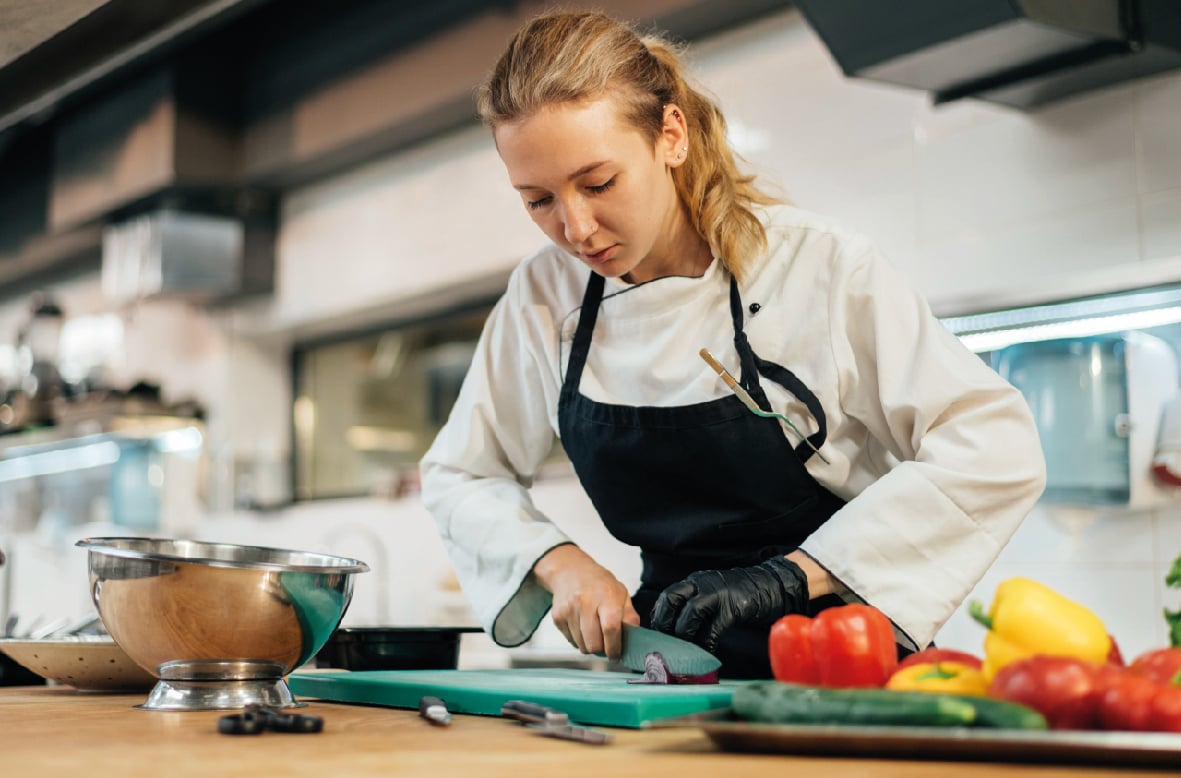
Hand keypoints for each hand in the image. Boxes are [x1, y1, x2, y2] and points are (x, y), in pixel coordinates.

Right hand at [531, 545, 639, 659]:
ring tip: (593, 630)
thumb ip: (630, 616)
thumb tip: (635, 639)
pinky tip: (582, 626)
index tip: (616, 655)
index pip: (611, 628)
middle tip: (606, 643)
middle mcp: (585, 602)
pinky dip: (579, 640)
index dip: (614, 647)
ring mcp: (569, 610)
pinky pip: (571, 641)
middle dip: (602, 650)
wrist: (571, 571)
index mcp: (606, 596)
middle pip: (594, 644)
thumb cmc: (599, 584)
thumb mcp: (621, 594)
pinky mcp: (557, 617)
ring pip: (581, 646)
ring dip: (590, 645)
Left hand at [650, 555, 808, 652]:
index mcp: (695, 581)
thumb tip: (677, 633)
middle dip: (664, 624)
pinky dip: (706, 643)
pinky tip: (706, 653)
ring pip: (690, 613)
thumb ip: (696, 606)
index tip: (656, 636)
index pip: (667, 596)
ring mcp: (718, 594)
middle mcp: (702, 584)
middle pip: (671, 600)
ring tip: (684, 651)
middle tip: (665, 644)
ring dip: (683, 635)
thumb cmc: (740, 596)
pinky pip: (713, 629)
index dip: (658, 616)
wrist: (773, 586)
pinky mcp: (733, 607)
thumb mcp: (713, 595)